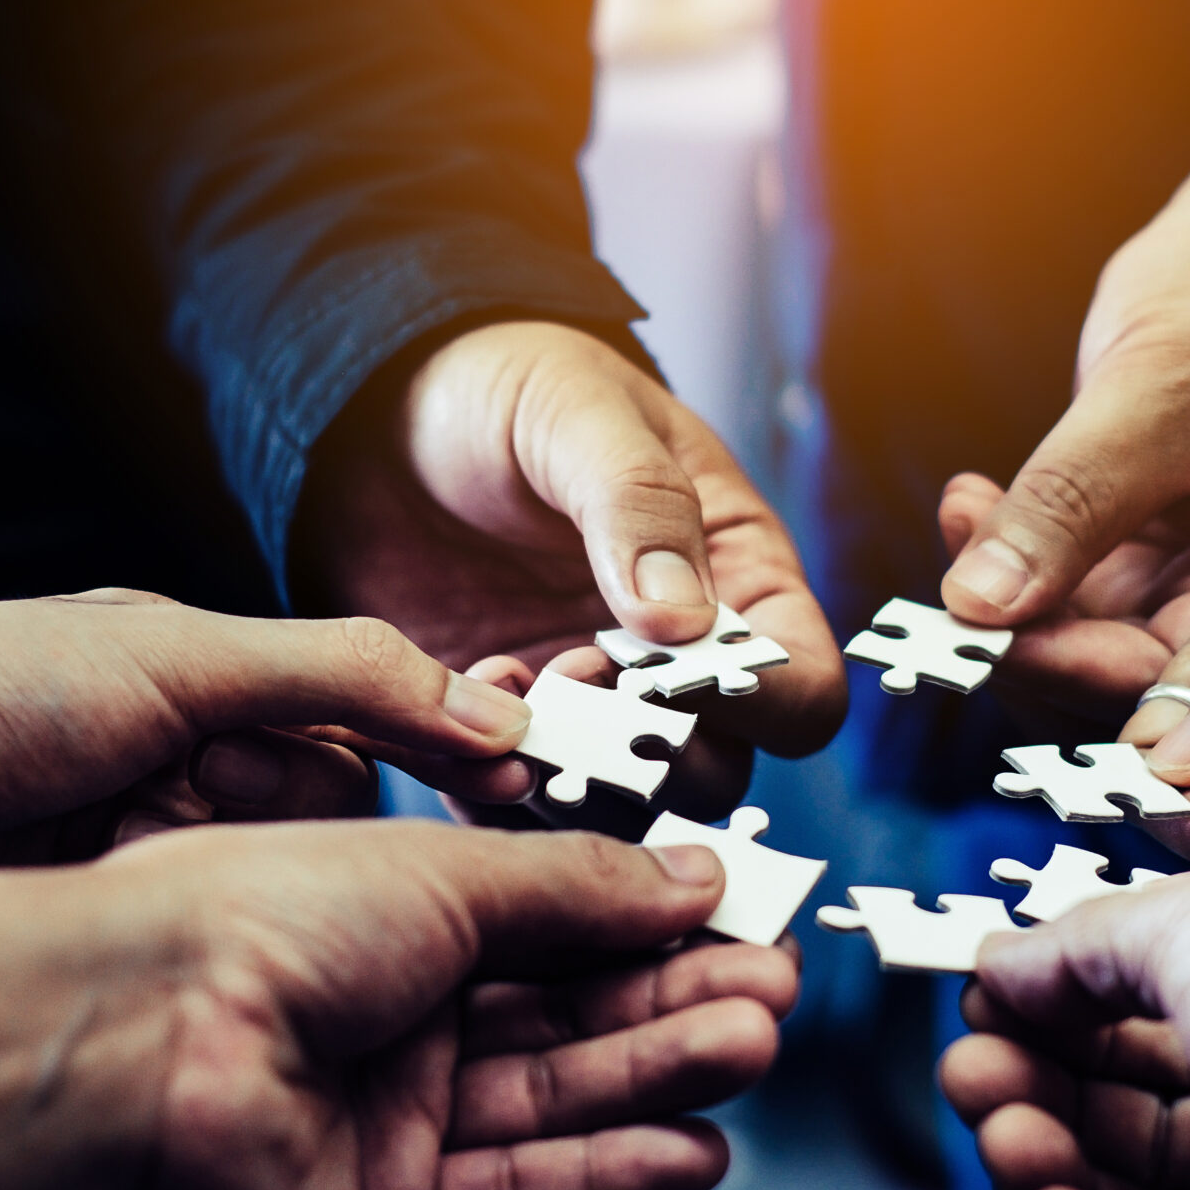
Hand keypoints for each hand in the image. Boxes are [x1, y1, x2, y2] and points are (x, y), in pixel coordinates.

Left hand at [0, 592, 540, 932]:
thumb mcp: (173, 657)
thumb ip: (339, 673)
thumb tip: (479, 708)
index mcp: (206, 692)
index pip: (365, 733)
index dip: (448, 760)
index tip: (533, 791)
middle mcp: (189, 782)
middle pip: (342, 822)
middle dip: (384, 848)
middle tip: (464, 882)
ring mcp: (151, 871)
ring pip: (292, 893)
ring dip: (316, 903)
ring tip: (354, 928)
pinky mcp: (118, 949)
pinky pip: (226, 953)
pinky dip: (255, 954)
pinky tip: (278, 970)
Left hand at [109, 820, 794, 1189]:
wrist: (137, 1029)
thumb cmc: (255, 915)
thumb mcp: (445, 872)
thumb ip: (580, 887)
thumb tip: (692, 877)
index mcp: (397, 918)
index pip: (556, 926)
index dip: (651, 925)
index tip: (742, 916)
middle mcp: (395, 1018)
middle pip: (567, 1017)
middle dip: (673, 1002)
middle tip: (772, 988)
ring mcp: (389, 1120)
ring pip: (554, 1099)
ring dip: (659, 1077)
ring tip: (751, 1048)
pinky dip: (607, 1175)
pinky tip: (692, 1152)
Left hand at [302, 321, 845, 824]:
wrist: (386, 407)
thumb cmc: (513, 387)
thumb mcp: (581, 414)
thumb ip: (639, 505)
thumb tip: (685, 622)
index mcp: (736, 575)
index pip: (803, 684)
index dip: (766, 703)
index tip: (680, 675)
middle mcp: (675, 658)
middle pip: (719, 771)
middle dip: (656, 755)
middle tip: (577, 685)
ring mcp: (588, 700)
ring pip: (620, 803)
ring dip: (572, 777)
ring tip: (510, 696)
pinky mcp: (501, 721)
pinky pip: (514, 796)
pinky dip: (490, 777)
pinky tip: (460, 694)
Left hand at [935, 0, 1189, 732]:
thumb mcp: (1155, 402)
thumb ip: (1067, 509)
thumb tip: (975, 609)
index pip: (1176, 672)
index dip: (1076, 668)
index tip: (981, 645)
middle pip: (1119, 662)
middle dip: (1025, 633)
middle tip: (941, 602)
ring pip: (1080, 614)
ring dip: (1004, 582)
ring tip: (959, 519)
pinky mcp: (1146, 519)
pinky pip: (1065, 560)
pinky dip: (1010, 539)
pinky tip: (969, 503)